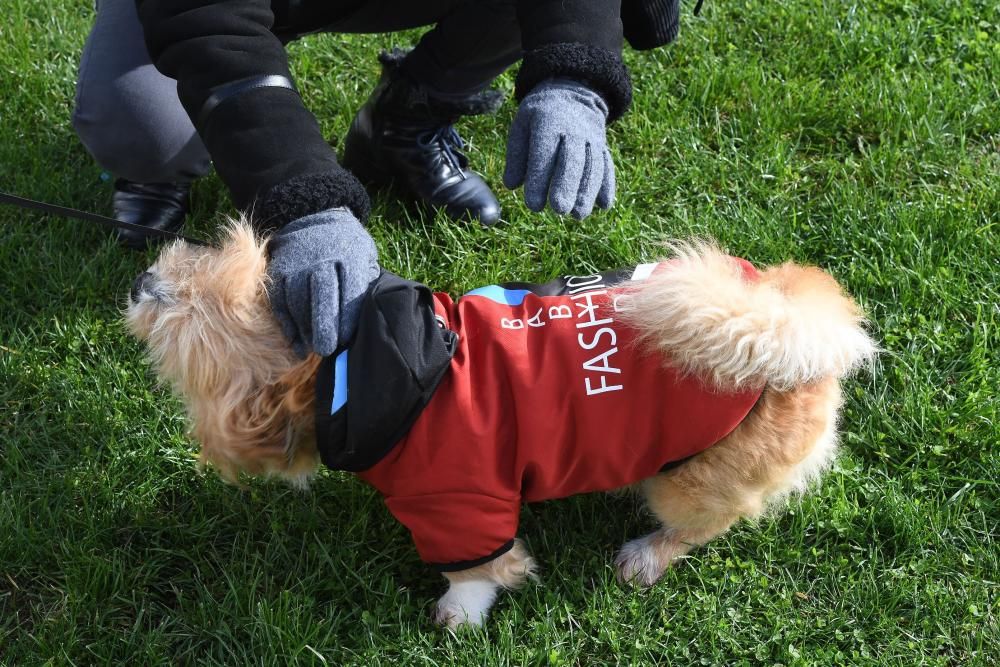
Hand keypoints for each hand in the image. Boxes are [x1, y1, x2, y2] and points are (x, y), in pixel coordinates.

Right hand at [267, 208, 379, 356]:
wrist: (313, 217)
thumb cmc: (347, 247)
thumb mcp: (365, 257)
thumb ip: (365, 283)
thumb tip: (368, 318)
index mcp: (349, 256)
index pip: (349, 288)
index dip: (346, 315)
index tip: (346, 339)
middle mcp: (321, 259)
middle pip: (321, 293)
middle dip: (323, 324)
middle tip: (326, 350)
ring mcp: (297, 264)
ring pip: (298, 300)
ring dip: (304, 328)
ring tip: (312, 349)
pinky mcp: (278, 271)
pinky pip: (280, 300)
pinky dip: (287, 323)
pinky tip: (296, 341)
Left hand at [503, 79, 614, 218]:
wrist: (573, 92)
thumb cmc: (539, 116)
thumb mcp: (522, 125)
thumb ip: (516, 155)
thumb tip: (510, 185)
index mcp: (548, 123)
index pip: (544, 154)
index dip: (539, 179)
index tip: (533, 205)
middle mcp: (573, 131)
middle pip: (572, 160)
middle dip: (567, 186)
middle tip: (560, 210)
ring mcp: (592, 139)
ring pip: (592, 166)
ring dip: (587, 192)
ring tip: (579, 215)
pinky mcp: (603, 147)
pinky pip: (607, 166)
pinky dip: (607, 185)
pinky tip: (604, 206)